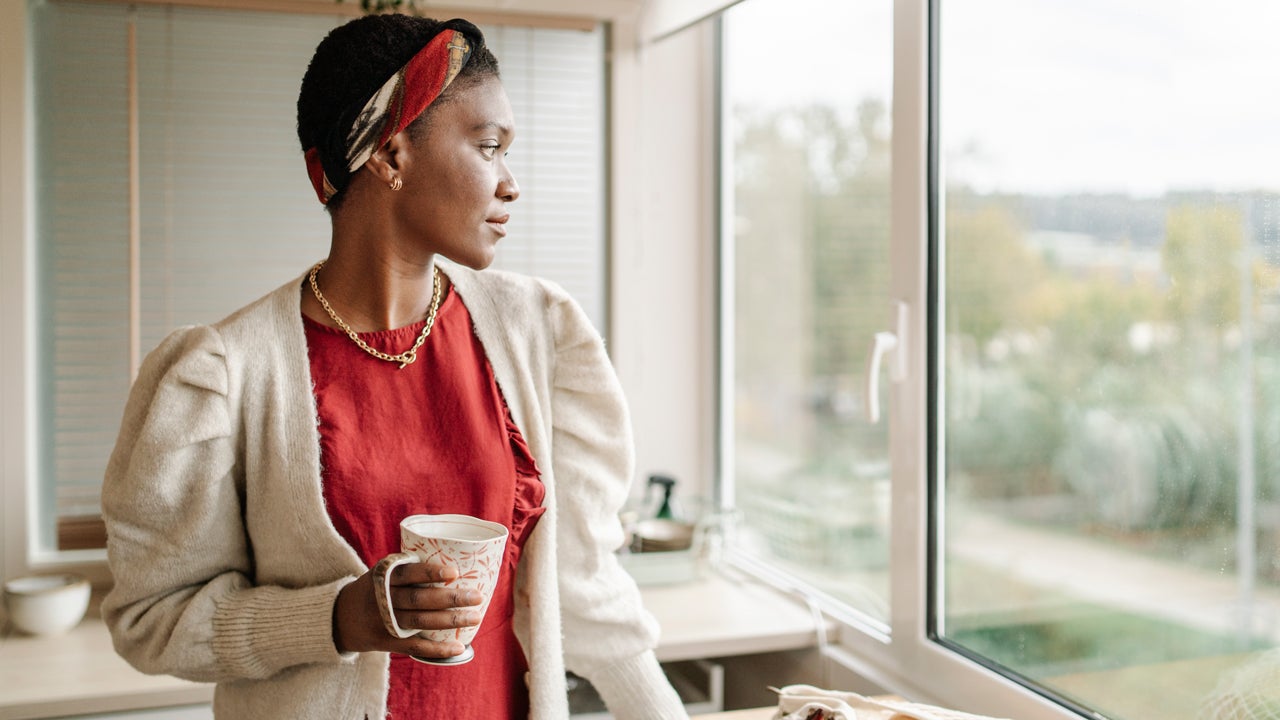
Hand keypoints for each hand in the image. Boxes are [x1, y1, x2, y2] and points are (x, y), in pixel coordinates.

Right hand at [332, 559, 483, 657]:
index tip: (454, 573)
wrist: (340, 617)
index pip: (408, 573)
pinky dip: (437, 649)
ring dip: (450, 621)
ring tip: (475, 617)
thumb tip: (457, 558)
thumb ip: (409, 568)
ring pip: (420, 622)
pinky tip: (458, 647)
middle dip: (450, 598)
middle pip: (419, 599)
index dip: (430, 573)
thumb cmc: (374, 588)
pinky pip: (415, 646)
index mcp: (383, 577)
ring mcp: (384, 622)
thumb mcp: (382, 572)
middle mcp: (383, 599)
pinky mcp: (386, 642)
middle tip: (477, 596)